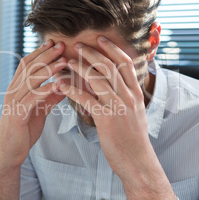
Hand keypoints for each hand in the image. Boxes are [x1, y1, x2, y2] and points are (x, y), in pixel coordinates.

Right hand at [0, 39, 66, 168]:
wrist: (10, 153)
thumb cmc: (24, 131)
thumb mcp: (39, 111)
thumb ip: (49, 98)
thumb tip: (64, 86)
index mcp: (16, 89)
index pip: (26, 64)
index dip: (39, 52)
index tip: (54, 42)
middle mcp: (12, 92)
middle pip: (29, 67)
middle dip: (45, 55)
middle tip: (61, 44)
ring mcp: (13, 102)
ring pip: (30, 80)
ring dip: (48, 69)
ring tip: (64, 61)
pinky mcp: (17, 114)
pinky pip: (32, 98)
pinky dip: (46, 90)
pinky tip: (59, 85)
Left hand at [58, 36, 176, 199]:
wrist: (137, 161)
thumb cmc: (133, 138)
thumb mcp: (134, 112)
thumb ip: (126, 96)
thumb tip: (114, 83)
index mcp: (136, 93)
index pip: (125, 63)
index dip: (112, 48)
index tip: (100, 38)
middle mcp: (129, 96)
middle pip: (109, 66)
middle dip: (92, 53)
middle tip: (77, 45)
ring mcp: (118, 106)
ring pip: (97, 79)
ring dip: (80, 68)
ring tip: (66, 62)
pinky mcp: (106, 118)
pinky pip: (86, 99)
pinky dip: (72, 89)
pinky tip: (61, 85)